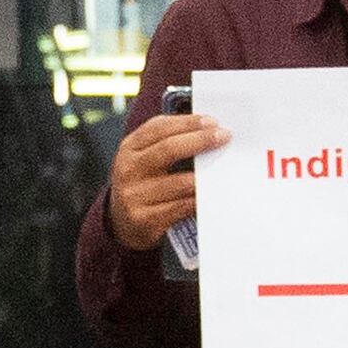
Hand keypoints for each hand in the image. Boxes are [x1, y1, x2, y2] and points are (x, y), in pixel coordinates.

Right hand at [105, 107, 223, 250]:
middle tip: (223, 137)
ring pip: (180, 182)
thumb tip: (207, 132)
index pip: (158, 128)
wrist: (123, 224)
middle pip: (168, 149)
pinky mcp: (144, 220)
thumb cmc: (143, 185)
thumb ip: (167, 143)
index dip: (188, 123)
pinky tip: (212, 194)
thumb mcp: (144, 159)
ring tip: (224, 168)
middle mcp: (129, 170)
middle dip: (200, 140)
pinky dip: (200, 199)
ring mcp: (134, 196)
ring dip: (206, 175)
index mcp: (129, 148)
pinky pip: (182, 206)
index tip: (212, 122)